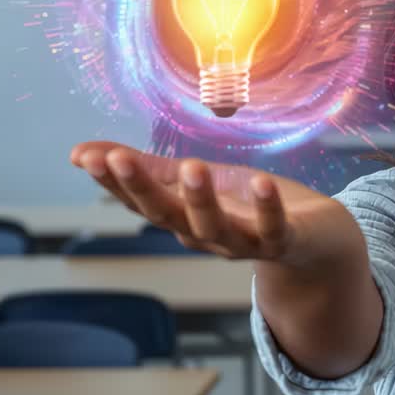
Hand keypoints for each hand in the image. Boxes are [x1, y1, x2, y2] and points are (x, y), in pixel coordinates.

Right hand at [69, 141, 357, 268]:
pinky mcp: (283, 241)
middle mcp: (205, 236)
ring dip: (200, 200)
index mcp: (182, 219)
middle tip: (119, 159)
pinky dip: (266, 209)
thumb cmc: (248, 205)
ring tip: (193, 166)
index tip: (87, 158)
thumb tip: (80, 152)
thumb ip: (147, 168)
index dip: (114, 182)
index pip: (140, 202)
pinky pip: (272, 229)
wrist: (315, 239)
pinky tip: (261, 182)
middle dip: (142, 189)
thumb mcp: (194, 181)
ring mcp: (244, 242)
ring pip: (214, 228)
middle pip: (168, 217)